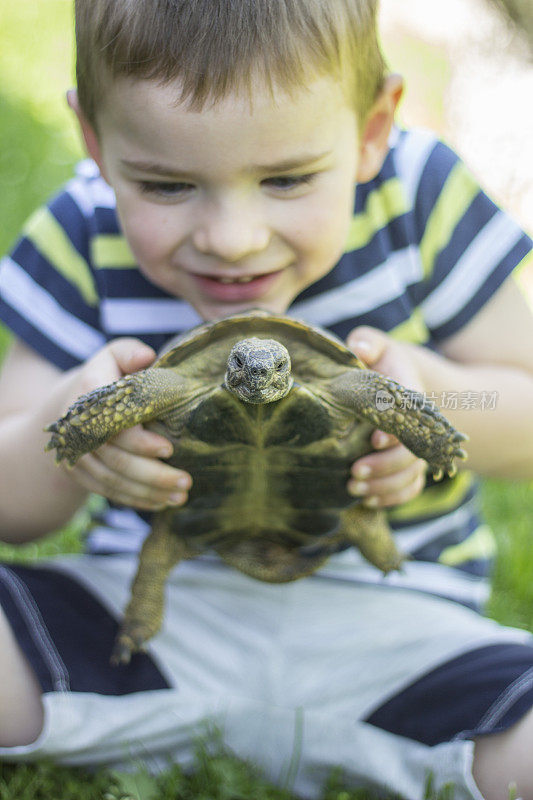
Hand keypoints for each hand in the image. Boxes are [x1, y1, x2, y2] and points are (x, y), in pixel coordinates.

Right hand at [62, 339, 191, 509]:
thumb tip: (146, 356)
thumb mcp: (114, 355)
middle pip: (115, 459)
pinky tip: (161, 503)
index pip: (114, 426)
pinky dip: (135, 499)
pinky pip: (107, 491)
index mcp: (88, 396)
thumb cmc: (107, 376)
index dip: (141, 442)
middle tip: (186, 482)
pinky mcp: (79, 473)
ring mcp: (76, 454)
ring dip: (148, 492)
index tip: (170, 449)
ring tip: (180, 497)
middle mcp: (77, 429)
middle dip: (153, 475)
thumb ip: (129, 352)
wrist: (70, 403)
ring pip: (112, 480)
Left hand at [345, 326, 426, 508]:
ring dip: (383, 487)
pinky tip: (368, 501)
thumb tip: (359, 348)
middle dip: (384, 467)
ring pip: (410, 477)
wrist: (402, 384)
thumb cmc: (382, 364)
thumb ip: (369, 342)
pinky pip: (409, 488)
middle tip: (353, 472)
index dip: (394, 434)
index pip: (409, 421)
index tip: (373, 441)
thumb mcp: (379, 347)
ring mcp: (415, 450)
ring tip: (353, 489)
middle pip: (411, 456)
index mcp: (411, 401)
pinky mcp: (409, 466)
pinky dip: (392, 498)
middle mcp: (418, 429)